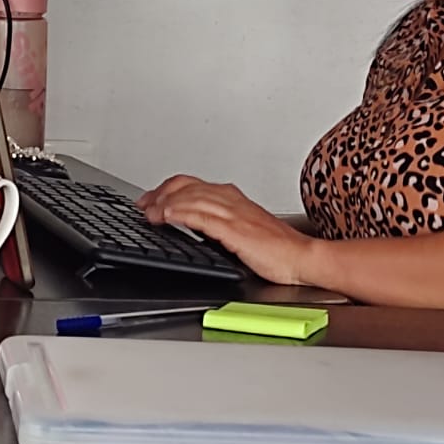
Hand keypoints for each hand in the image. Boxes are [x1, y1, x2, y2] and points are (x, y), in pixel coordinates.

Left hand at [137, 175, 316, 286]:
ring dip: (166, 203)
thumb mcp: (242, 231)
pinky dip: (182, 213)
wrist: (301, 258)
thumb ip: (220, 224)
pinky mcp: (235, 229)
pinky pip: (203, 216)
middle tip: (143, 204)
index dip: (168, 189)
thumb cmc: (278, 250)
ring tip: (149, 212)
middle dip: (161, 193)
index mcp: (233, 199)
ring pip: (192, 198)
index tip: (151, 199)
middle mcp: (231, 201)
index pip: (193, 185)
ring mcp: (233, 214)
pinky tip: (168, 216)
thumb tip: (194, 224)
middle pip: (188, 187)